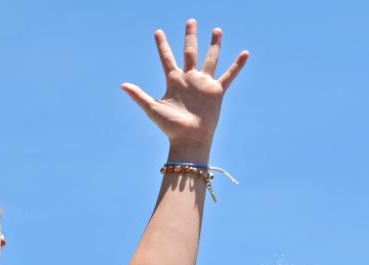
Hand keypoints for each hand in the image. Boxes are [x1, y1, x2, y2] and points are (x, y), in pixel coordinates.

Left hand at [122, 19, 248, 155]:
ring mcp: (204, 84)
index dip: (161, 45)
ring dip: (214, 45)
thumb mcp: (152, 108)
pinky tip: (245, 53)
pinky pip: (229, 75)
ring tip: (217, 30)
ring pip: (210, 59)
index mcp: (174, 81)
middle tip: (191, 21)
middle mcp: (189, 79)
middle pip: (190, 52)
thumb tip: (123, 85)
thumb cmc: (170, 127)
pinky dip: (237, 65)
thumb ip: (139, 95)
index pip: (166, 58)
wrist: (189, 139)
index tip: (157, 32)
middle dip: (190, 36)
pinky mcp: (217, 92)